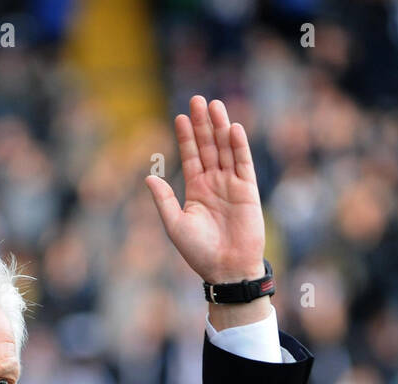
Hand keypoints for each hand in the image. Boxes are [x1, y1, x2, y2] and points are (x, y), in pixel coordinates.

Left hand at [145, 96, 265, 285]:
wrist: (227, 269)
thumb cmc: (199, 252)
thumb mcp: (175, 225)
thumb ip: (163, 200)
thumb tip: (148, 177)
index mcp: (196, 190)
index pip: (191, 157)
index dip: (186, 137)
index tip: (180, 117)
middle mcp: (214, 183)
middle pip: (208, 147)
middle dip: (202, 124)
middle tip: (197, 100)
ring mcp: (232, 185)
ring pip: (225, 150)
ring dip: (220, 128)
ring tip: (214, 105)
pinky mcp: (248, 191)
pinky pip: (243, 163)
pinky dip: (238, 146)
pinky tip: (232, 128)